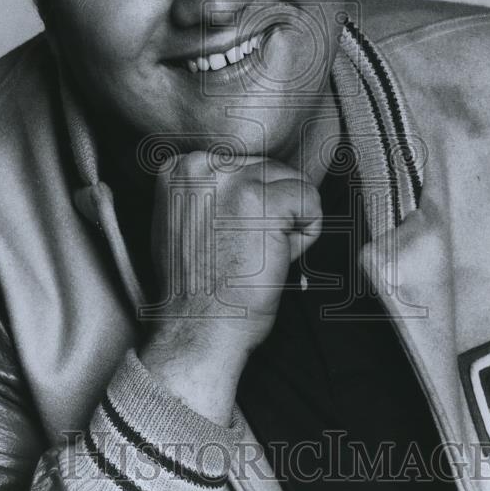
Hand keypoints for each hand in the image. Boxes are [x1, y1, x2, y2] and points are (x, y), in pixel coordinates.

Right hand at [140, 151, 321, 423]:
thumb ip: (207, 192)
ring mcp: (231, 179)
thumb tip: (244, 176)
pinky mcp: (262, 200)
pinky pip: (310, 200)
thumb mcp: (183, 222)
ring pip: (292, 183)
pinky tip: (276, 257)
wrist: (198, 327)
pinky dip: (306, 234)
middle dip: (271, 212)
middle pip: (268, 170)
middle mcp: (200, 163)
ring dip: (288, 221)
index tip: (228, 239)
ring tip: (257, 254)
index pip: (243, 167)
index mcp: (179, 166)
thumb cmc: (196, 286)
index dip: (248, 207)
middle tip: (245, 252)